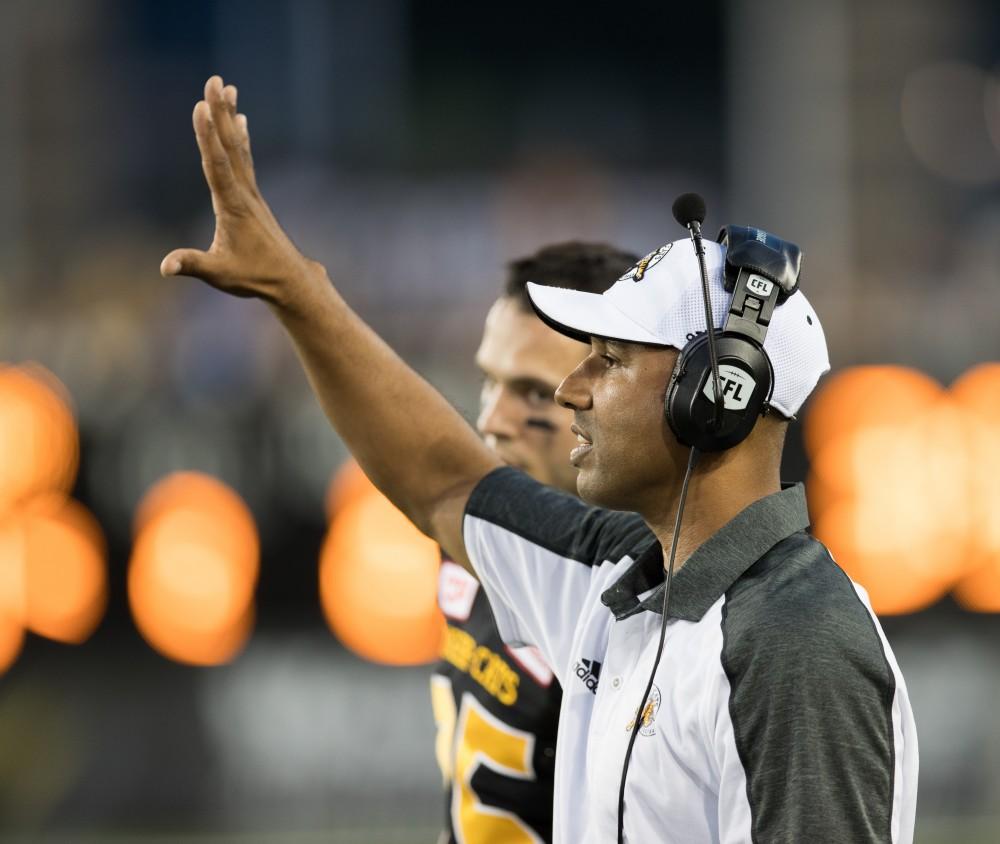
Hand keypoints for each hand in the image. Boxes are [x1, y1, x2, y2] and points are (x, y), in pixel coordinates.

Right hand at [161, 75, 319, 302]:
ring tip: (228, 88)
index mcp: (232, 206)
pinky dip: (240, 137)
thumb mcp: (220, 273)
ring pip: (238, 147)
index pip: (217, 165)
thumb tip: (165, 266)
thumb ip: (192, 264)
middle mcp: (244, 193)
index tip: (201, 106)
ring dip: (230, 117)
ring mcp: (250, 192)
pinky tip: (240, 120)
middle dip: (219, 112)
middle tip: (214, 80)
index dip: (207, 136)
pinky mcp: (253, 196)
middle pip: (229, 145)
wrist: (290, 280)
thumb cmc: (255, 276)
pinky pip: (244, 158)